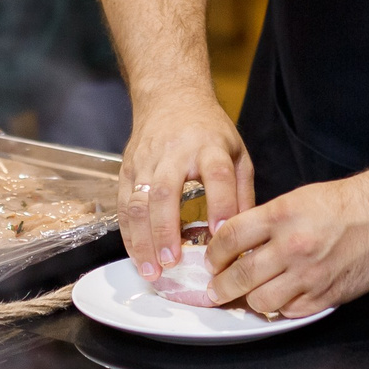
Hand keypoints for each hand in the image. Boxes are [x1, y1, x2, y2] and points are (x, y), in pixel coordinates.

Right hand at [119, 91, 254, 275]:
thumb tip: (246, 236)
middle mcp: (174, 153)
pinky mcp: (127, 169)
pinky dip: (128, 235)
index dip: (220, 204)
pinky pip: (123, 205)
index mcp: (209, 146)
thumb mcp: (237, 152)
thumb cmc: (209, 130)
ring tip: (152, 270)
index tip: (221, 236)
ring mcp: (146, 161)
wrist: (170, 97)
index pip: (217, 175)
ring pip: (137, 202)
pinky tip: (138, 257)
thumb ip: (242, 193)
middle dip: (166, 230)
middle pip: (165, 192)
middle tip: (172, 263)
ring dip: (142, 239)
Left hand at [206, 172, 368, 317]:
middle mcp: (292, 246)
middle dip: (220, 286)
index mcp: (282, 215)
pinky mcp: (326, 295)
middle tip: (215, 288)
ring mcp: (310, 274)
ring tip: (247, 294)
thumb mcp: (297, 199)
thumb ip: (265, 222)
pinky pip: (289, 312)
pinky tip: (279, 298)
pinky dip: (280, 307)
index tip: (211, 260)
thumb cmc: (344, 204)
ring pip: (260, 301)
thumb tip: (236, 244)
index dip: (214, 253)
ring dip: (249, 299)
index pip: (230, 238)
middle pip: (239, 275)